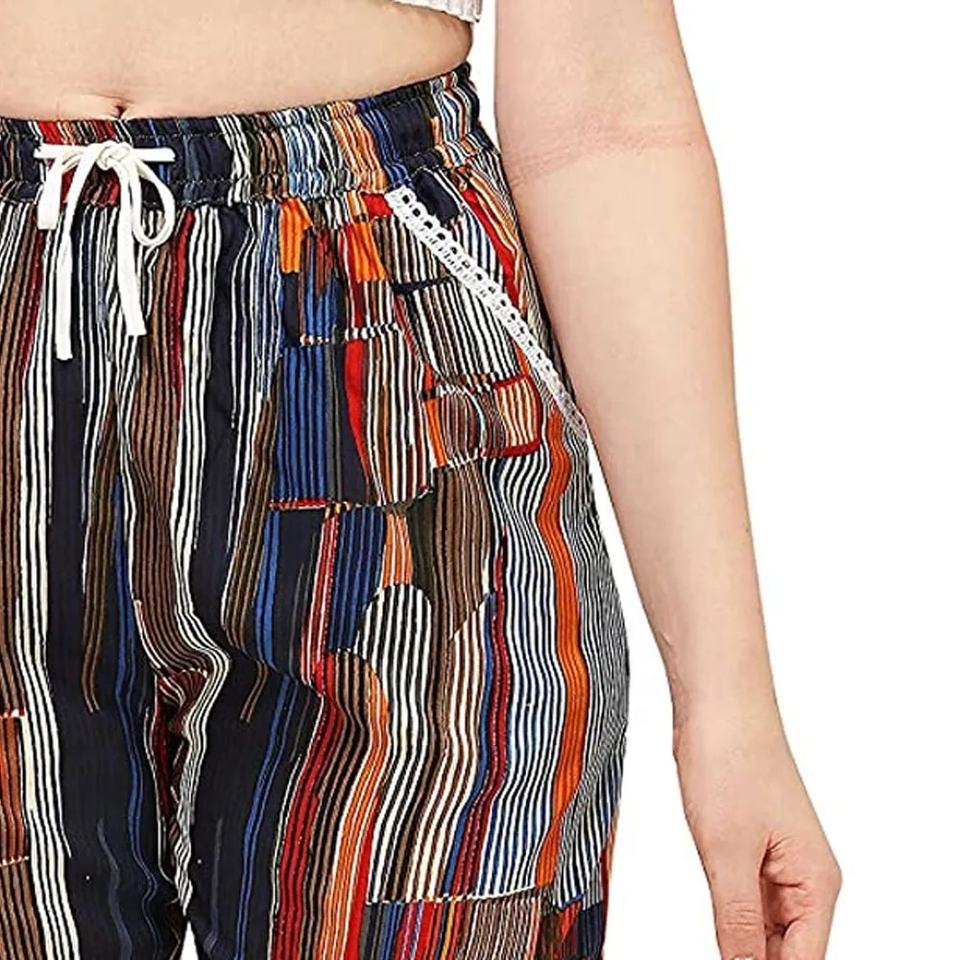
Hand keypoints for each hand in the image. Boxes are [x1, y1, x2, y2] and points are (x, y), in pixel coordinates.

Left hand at [674, 710, 840, 959]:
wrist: (717, 703)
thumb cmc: (730, 758)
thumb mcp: (727, 854)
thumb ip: (737, 924)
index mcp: (815, 884)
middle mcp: (804, 877)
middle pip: (786, 951)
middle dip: (752, 959)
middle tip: (720, 945)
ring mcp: (776, 862)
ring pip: (762, 928)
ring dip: (738, 939)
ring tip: (716, 920)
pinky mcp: (750, 846)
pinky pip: (744, 898)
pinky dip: (728, 912)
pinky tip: (710, 916)